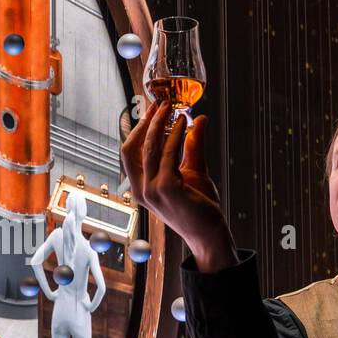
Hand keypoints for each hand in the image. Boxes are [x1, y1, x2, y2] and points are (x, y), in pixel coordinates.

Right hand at [120, 99, 237, 272]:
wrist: (208, 233)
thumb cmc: (198, 206)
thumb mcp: (193, 171)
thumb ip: (193, 147)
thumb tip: (198, 120)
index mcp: (140, 187)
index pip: (129, 152)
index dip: (138, 128)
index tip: (152, 109)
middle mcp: (140, 190)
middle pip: (132, 147)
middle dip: (145, 122)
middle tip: (161, 104)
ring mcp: (152, 190)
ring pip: (149, 147)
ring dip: (160, 124)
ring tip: (172, 108)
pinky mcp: (167, 189)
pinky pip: (169, 154)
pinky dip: (175, 135)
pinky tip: (185, 124)